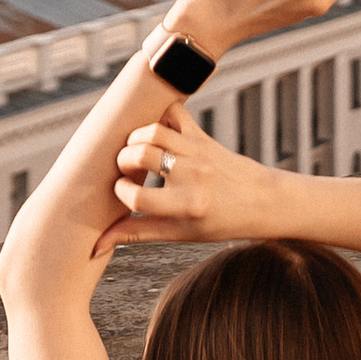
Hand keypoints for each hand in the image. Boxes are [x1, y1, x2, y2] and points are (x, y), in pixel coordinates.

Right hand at [99, 104, 278, 251]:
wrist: (263, 201)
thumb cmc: (219, 223)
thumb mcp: (180, 234)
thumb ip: (137, 233)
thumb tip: (97, 245)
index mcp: (186, 207)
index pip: (136, 197)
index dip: (121, 192)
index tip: (122, 190)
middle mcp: (192, 177)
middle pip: (140, 154)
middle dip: (122, 159)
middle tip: (125, 168)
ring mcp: (198, 152)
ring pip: (154, 130)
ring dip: (135, 137)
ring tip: (135, 150)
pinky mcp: (203, 136)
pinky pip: (175, 113)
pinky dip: (159, 116)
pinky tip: (156, 133)